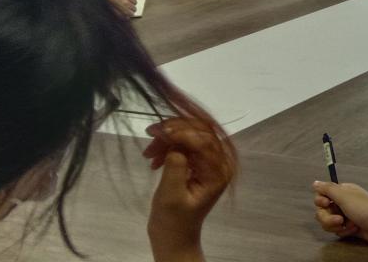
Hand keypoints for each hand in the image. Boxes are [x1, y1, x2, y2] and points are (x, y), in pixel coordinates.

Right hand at [107, 0, 138, 16]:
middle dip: (131, 9)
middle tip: (126, 9)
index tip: (129, 4)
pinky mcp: (120, 15)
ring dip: (128, 14)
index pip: (135, 2)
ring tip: (123, 13)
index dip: (132, 3)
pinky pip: (126, 18)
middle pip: (134, 9)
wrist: (101, 2)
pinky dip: (124, 18)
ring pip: (131, 14)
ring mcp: (123, 9)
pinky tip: (121, 15)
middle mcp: (126, 3)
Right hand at [144, 119, 233, 260]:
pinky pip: (185, 144)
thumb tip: (175, 143)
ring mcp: (209, 161)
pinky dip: (168, 147)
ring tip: (149, 154)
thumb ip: (176, 166)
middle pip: (200, 132)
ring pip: (190, 135)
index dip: (182, 132)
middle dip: (174, 131)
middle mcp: (219, 162)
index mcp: (219, 170)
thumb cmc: (173, 220)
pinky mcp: (197, 162)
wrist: (172, 236)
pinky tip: (154, 160)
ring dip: (168, 139)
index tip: (159, 132)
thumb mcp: (172, 195)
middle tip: (150, 135)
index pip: (204, 140)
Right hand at [312, 181, 367, 244]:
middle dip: (328, 218)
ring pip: (327, 222)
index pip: (321, 195)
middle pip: (322, 211)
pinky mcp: (346, 227)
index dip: (320, 201)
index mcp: (341, 191)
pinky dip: (345, 231)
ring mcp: (344, 215)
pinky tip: (354, 229)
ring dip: (336, 226)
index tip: (326, 204)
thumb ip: (328, 189)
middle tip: (339, 220)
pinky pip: (336, 230)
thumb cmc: (362, 208)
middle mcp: (341, 202)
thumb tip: (314, 182)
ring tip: (348, 225)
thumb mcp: (344, 196)